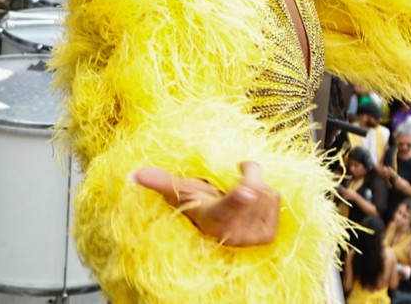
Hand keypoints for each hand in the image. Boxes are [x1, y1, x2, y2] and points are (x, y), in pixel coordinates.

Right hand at [132, 161, 279, 246]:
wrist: (221, 227)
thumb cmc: (200, 204)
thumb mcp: (182, 192)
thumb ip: (160, 182)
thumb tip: (134, 174)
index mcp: (213, 218)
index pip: (227, 208)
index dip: (238, 198)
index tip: (247, 191)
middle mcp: (233, 233)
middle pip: (255, 188)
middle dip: (247, 178)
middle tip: (232, 187)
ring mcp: (252, 237)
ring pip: (267, 192)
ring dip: (258, 187)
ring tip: (242, 198)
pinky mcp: (269, 235)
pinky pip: (277, 199)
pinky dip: (267, 197)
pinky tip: (253, 206)